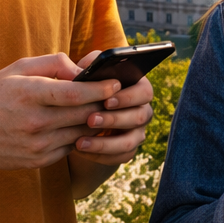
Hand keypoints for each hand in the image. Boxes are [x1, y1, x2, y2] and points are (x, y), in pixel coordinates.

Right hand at [0, 53, 120, 172]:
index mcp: (29, 94)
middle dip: (103, 104)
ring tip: (103, 110)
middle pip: (83, 114)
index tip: (116, 82)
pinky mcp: (38, 161)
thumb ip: (54, 64)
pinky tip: (81, 125)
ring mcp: (36, 145)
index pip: (74, 93)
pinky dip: (79, 136)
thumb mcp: (18, 68)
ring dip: (95, 122)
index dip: (99, 88)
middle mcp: (34, 122)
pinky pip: (70, 147)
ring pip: (81, 133)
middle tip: (117, 95)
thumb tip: (83, 70)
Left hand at [68, 50, 155, 166]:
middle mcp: (142, 110)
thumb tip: (85, 70)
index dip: (128, 97)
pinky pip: (120, 157)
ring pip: (130, 142)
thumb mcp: (87, 73)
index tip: (106, 100)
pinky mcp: (126, 150)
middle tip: (90, 120)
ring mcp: (136, 132)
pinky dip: (99, 155)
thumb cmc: (86, 87)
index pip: (145, 91)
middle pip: (140, 116)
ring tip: (80, 141)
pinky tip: (80, 149)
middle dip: (114, 119)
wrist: (78, 116)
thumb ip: (89, 65)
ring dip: (105, 142)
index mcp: (138, 88)